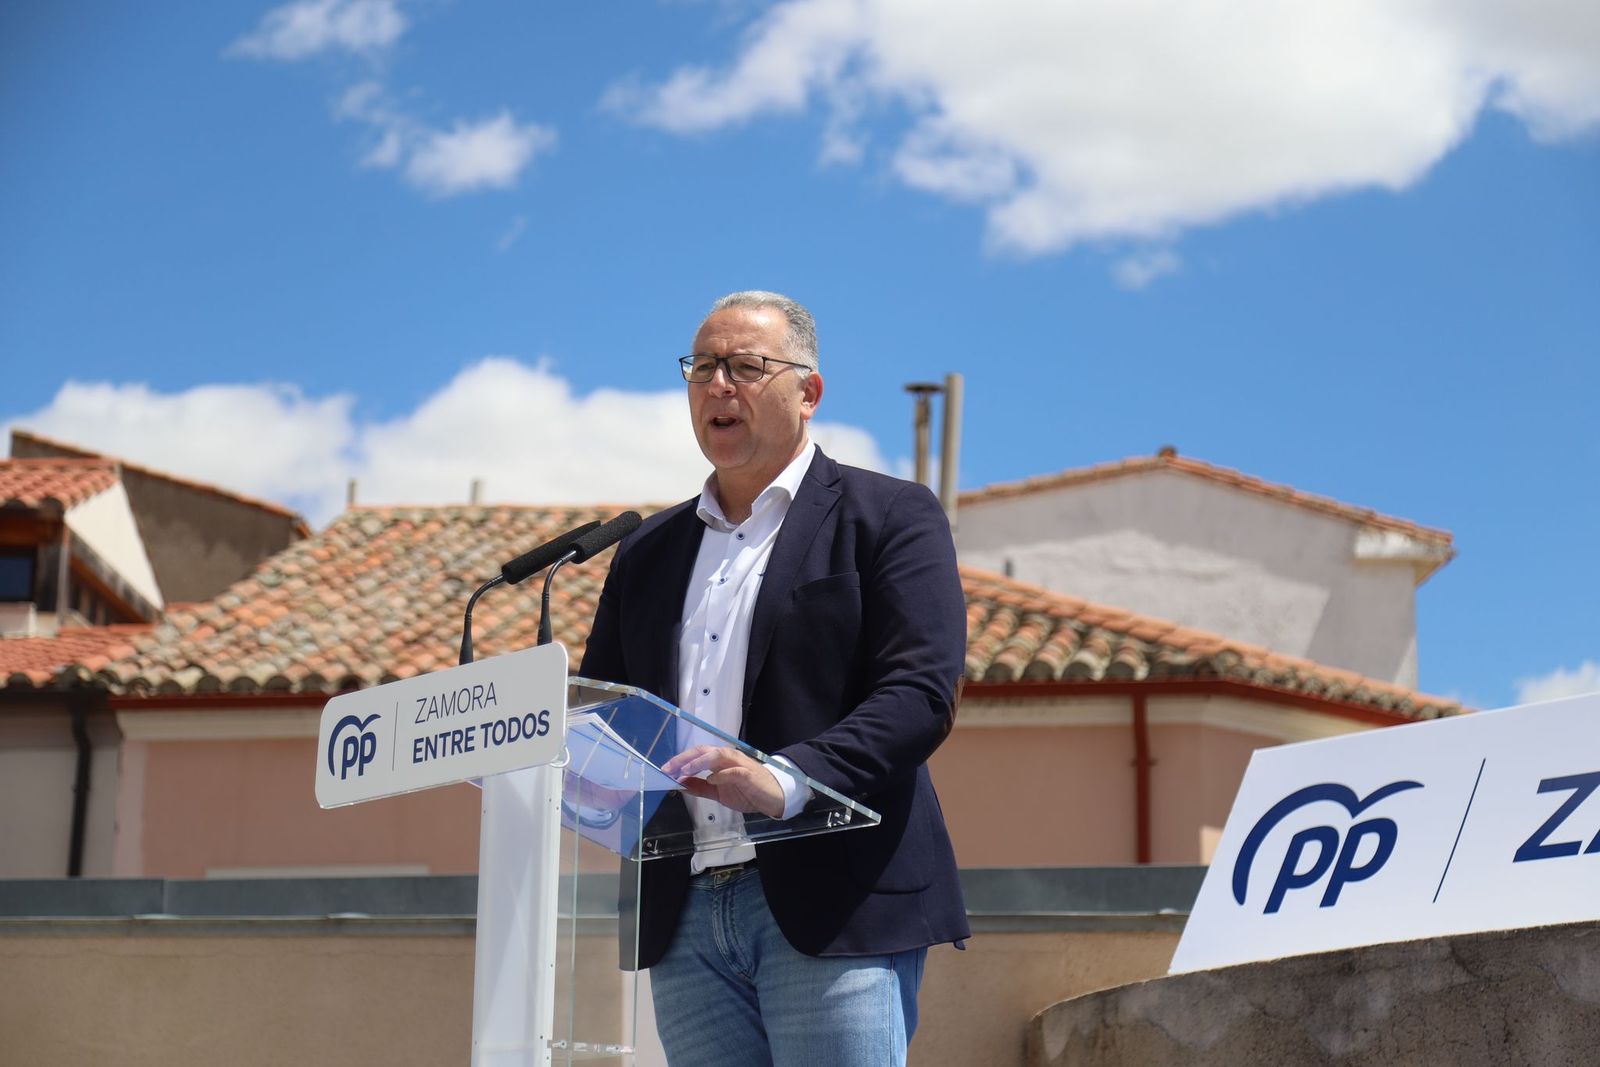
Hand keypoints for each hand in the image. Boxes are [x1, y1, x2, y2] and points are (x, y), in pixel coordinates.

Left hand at [661, 745, 784, 818]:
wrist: (774, 797)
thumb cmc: (748, 791)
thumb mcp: (718, 793)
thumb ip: (700, 787)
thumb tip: (680, 784)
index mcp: (720, 761)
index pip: (697, 754)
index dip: (680, 760)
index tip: (665, 770)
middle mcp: (729, 758)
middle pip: (704, 750)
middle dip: (684, 758)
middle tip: (668, 768)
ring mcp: (739, 764)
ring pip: (717, 755)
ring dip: (699, 762)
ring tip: (685, 771)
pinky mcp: (749, 775)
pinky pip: (734, 771)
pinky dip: (722, 774)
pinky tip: (712, 780)